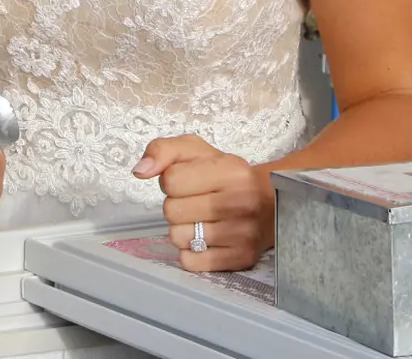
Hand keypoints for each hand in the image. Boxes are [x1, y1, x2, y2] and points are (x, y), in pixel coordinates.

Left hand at [134, 135, 270, 271]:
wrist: (271, 202)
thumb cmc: (227, 176)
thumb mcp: (198, 151)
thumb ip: (164, 150)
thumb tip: (140, 171)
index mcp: (230, 170)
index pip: (170, 180)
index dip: (171, 180)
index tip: (188, 181)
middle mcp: (241, 201)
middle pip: (171, 211)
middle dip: (176, 205)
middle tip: (196, 201)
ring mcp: (243, 233)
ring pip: (178, 237)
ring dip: (182, 229)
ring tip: (202, 220)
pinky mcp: (241, 258)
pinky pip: (190, 262)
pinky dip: (190, 252)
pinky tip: (206, 239)